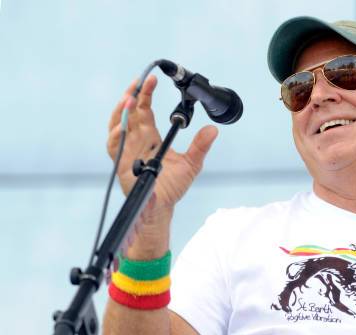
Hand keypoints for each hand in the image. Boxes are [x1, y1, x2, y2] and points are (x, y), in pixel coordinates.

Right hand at [106, 75, 218, 218]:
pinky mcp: (120, 163)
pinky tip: (122, 127)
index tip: (151, 79)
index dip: (146, 93)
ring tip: (129, 99)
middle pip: (130, 112)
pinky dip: (116, 135)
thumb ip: (200, 146)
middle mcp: (136, 139)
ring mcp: (126, 149)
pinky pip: (114, 146)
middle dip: (132, 95)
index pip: (145, 109)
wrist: (160, 206)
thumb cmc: (172, 186)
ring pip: (118, 124)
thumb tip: (213, 130)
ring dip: (122, 111)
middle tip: (139, 82)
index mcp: (151, 136)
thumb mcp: (192, 164)